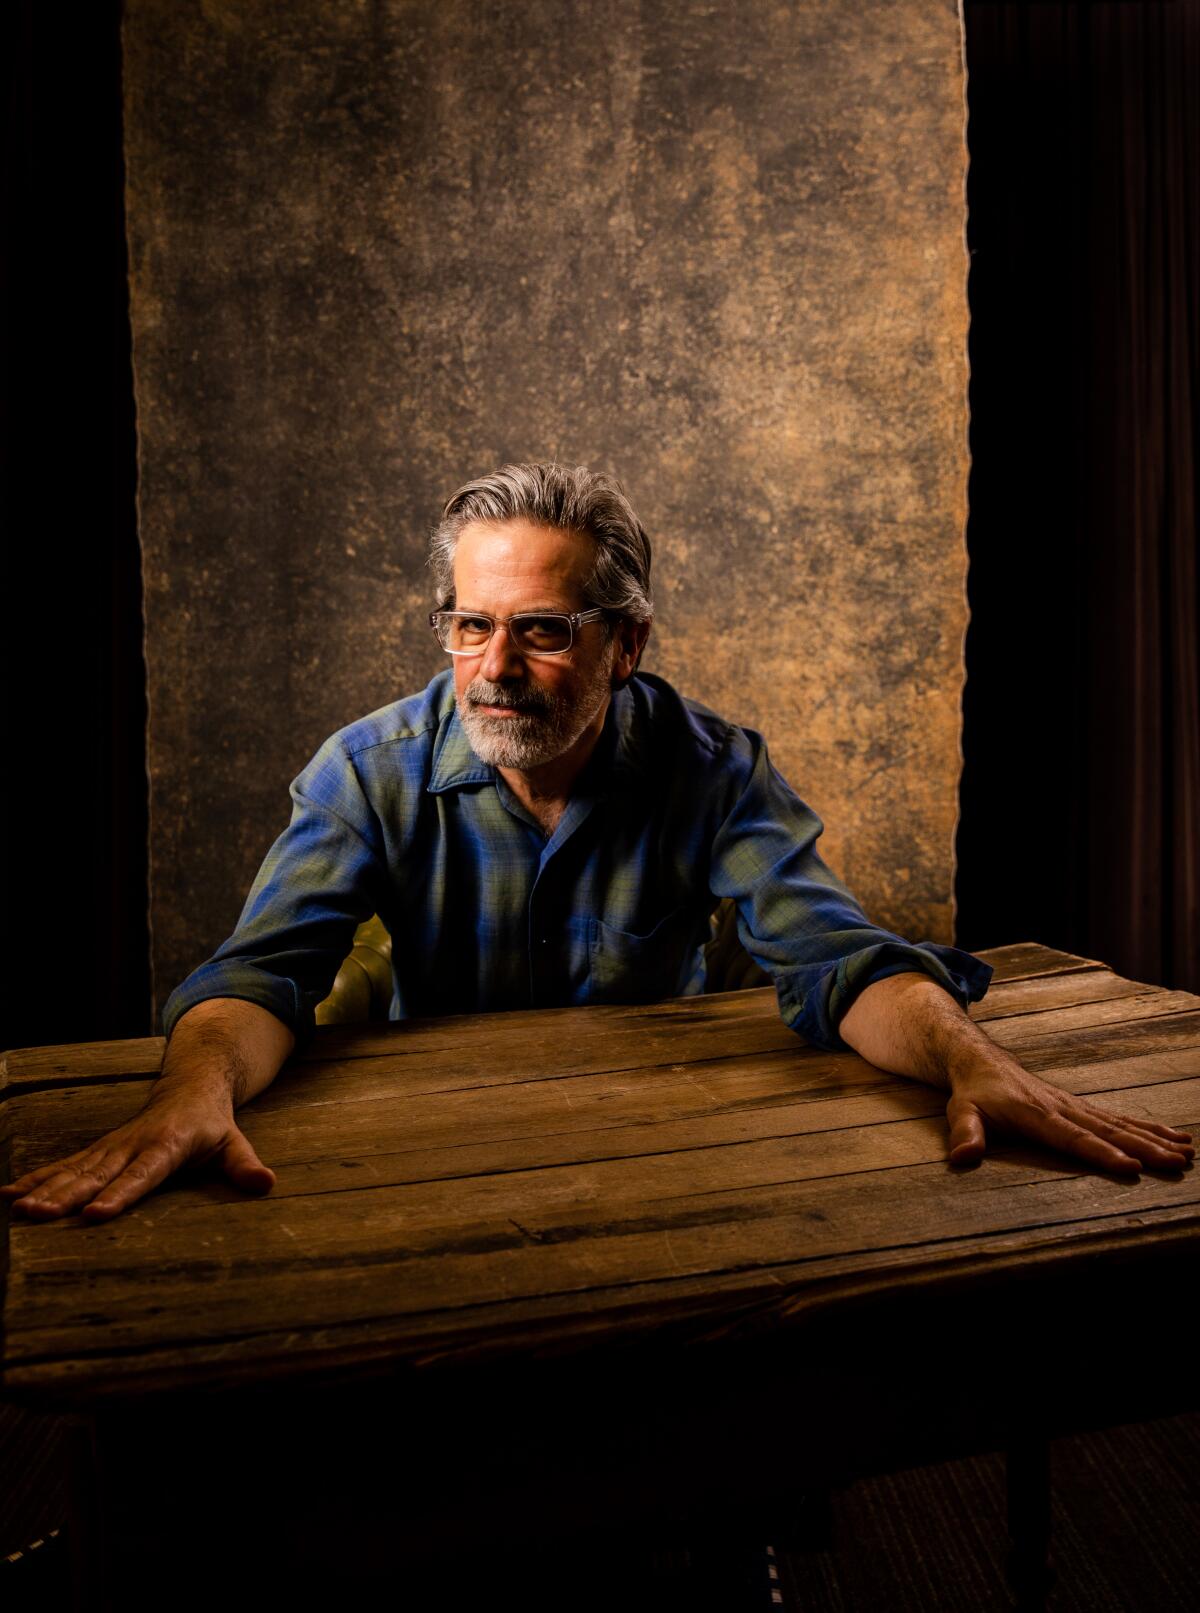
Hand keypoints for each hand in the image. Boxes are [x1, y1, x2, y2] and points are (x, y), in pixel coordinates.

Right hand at [0, 1082, 275, 1221]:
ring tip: (18, 1210)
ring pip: (74, 1171)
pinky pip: (64, 1166)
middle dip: (66, 1196)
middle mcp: (133, 1145)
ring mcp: (112, 1147)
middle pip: (97, 1174)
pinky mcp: (99, 1151)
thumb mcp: (235, 1142)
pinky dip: (36, 1179)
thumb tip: (265, 1184)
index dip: (121, 1193)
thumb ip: (244, 1165)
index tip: (97, 1214)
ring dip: (45, 1189)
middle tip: (38, 1216)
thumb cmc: (212, 1123)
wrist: (190, 1085)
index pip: (142, 1174)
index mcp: (167, 1145)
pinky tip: (8, 1196)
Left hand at [945, 1054, 1193, 1174]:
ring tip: (1187, 1152)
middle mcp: (1062, 1108)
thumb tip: (963, 1158)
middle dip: (1145, 1147)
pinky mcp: (1080, 1107)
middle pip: (1108, 1130)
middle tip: (1179, 1163)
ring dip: (1154, 1138)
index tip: (1132, 1167)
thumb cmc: (973, 1092)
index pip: (1074, 1138)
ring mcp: (1074, 1106)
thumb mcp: (961, 1111)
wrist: (981, 1059)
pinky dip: (1147, 1127)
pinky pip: (1117, 1117)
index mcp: (1036, 1114)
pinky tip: (1173, 1137)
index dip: (1102, 1153)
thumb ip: (965, 1134)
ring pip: (1120, 1123)